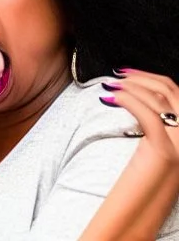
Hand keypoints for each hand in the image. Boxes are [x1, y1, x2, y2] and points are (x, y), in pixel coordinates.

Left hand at [83, 69, 178, 239]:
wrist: (143, 208)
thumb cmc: (144, 176)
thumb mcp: (156, 143)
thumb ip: (156, 121)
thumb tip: (136, 95)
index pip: (176, 91)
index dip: (151, 78)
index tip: (128, 73)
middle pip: (169, 90)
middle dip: (140, 78)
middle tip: (115, 76)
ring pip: (159, 100)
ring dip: (130, 87)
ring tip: (108, 87)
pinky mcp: (166, 152)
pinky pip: (148, 116)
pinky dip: (128, 101)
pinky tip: (110, 99)